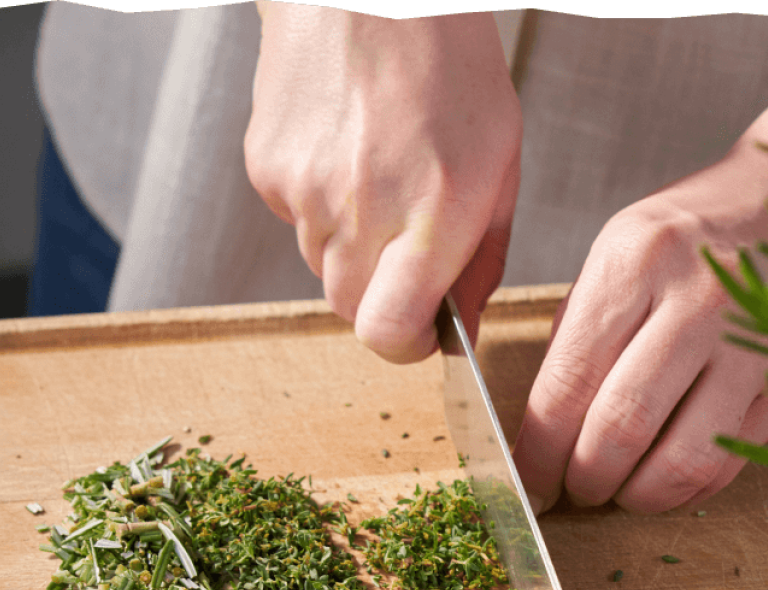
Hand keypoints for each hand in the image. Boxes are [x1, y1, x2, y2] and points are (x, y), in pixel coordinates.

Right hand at [244, 6, 521, 360]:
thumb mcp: (500, 164)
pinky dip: (319, 207)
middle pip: (351, 310)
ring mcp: (306, 189)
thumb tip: (458, 325)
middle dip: (379, 298)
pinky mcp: (267, 168)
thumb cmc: (449, 66)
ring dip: (351, 247)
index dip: (404, 345)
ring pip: (322, 267)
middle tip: (404, 247)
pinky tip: (343, 153)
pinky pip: (295, 222)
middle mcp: (365, 208)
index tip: (419, 332)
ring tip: (377, 177)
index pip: (388, 332)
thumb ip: (482, 259)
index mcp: (434, 212)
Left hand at [513, 138, 767, 515]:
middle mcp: (699, 300)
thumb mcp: (616, 258)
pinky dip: (688, 488)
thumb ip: (576, 340)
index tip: (527, 483)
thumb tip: (541, 435)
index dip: (538, 452)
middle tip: (573, 490)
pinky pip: (729, 461)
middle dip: (584, 480)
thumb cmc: (689, 238)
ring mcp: (755, 343)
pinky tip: (667, 475)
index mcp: (635, 261)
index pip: (567, 383)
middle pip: (621, 429)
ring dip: (638, 497)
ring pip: (682, 461)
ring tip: (620, 489)